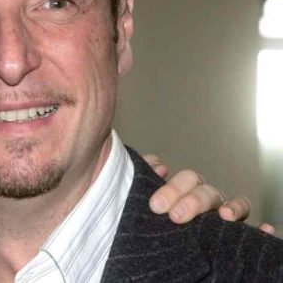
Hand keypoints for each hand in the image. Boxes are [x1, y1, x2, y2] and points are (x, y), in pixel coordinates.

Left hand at [144, 154, 275, 234]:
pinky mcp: (233, 234)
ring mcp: (222, 214)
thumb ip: (146, 176)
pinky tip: (263, 228)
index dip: (174, 188)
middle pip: (206, 192)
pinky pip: (252, 229)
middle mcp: (206, 199)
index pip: (186, 180)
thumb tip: (157, 165)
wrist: (158, 244)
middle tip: (174, 216)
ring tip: (226, 215)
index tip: (156, 204)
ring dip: (233, 206)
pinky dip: (260, 228)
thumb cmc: (155, 214)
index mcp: (186, 189)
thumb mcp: (146, 195)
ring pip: (234, 204)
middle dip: (192, 201)